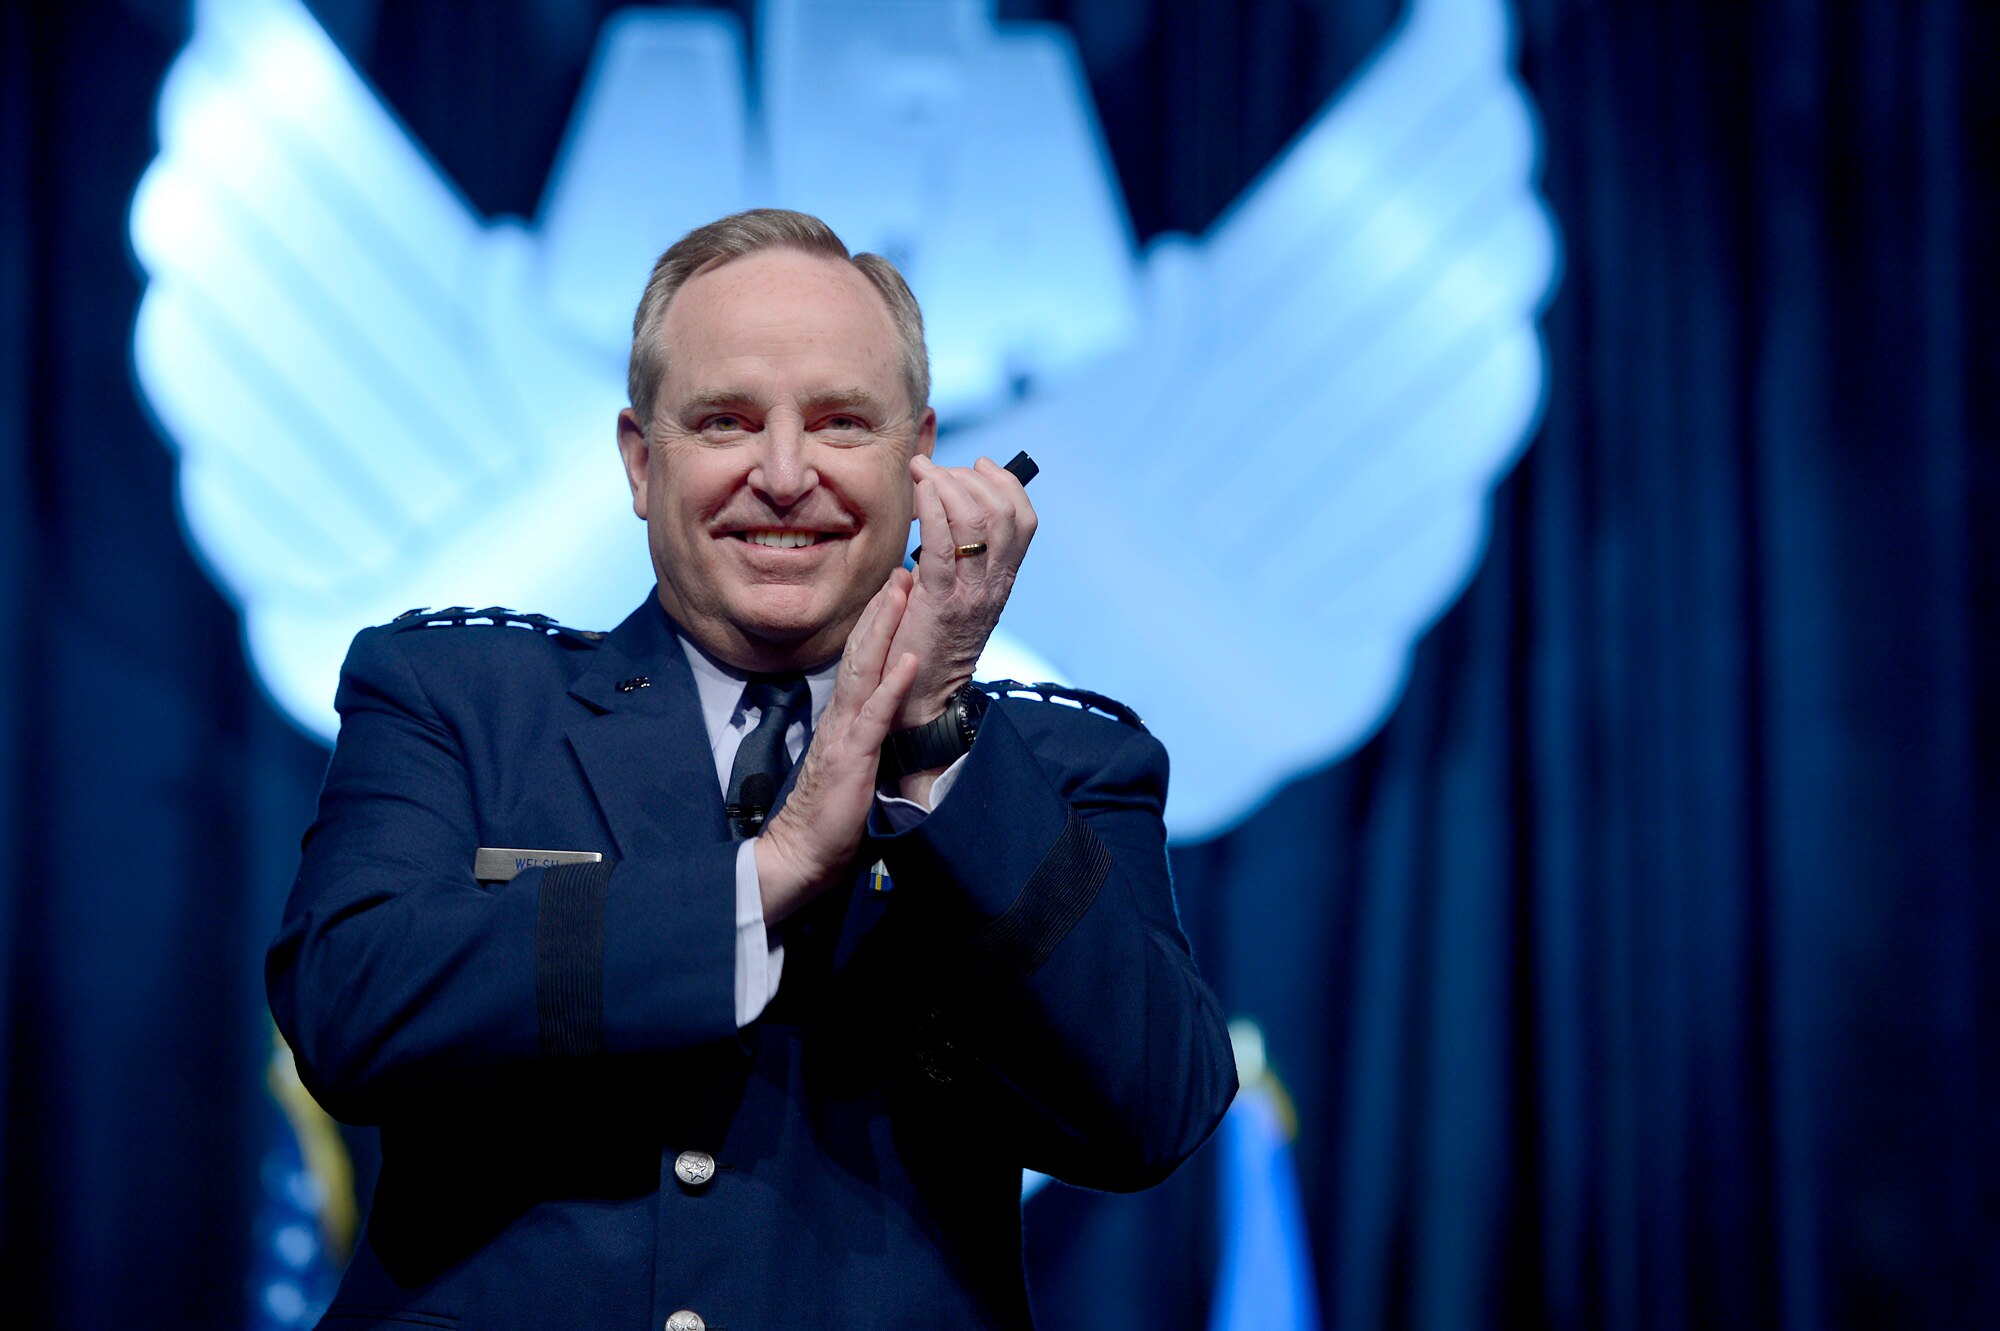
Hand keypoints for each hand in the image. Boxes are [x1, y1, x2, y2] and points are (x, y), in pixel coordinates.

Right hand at [754, 570, 918, 923]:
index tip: (895, 588)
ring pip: (866, 669)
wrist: (800, 854)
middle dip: (883, 607)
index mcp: (843, 718)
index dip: (878, 623)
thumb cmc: (829, 816)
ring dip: (886, 628)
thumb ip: (865, 738)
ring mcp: (845, 734)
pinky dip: (893, 686)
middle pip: (862, 651)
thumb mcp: (854, 766)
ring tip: (904, 592)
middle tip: (902, 568)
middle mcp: (841, 716)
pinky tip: (908, 659)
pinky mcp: (852, 758)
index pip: (861, 660)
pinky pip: (875, 717)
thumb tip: (882, 720)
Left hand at [887, 454, 1036, 729]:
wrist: (920, 697)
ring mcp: (970, 593)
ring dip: (948, 484)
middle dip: (970, 477)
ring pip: (977, 520)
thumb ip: (957, 557)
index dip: (1005, 483)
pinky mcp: (940, 601)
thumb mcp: (954, 593)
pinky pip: (942, 542)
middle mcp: (994, 584)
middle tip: (937, 470)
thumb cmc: (927, 641)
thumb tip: (942, 512)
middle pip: (1003, 512)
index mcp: (1002, 580)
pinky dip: (933, 507)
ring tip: (923, 474)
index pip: (1024, 520)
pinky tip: (920, 491)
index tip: (978, 464)